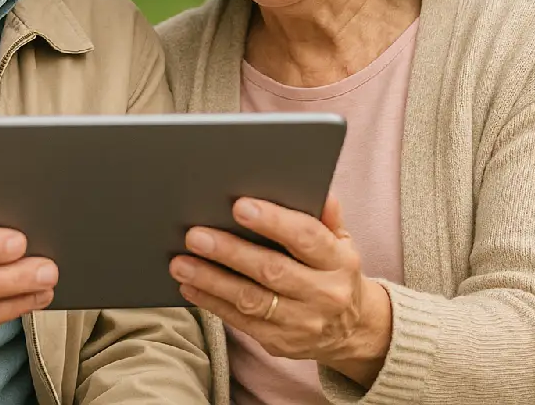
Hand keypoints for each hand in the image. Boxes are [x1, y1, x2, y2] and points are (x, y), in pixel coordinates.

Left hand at [168, 195, 390, 386]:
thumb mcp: (341, 242)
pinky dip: (212, 303)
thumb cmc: (334, 272)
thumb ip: (326, 217)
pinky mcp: (280, 343)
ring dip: (211, 280)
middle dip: (230, 251)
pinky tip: (189, 286)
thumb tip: (319, 191)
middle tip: (195, 235)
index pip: (306, 237)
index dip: (273, 221)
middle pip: (272, 270)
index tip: (239, 206)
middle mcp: (324, 294)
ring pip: (250, 300)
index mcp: (339, 261)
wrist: (353, 330)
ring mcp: (302, 323)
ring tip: (180, 263)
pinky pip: (240, 322)